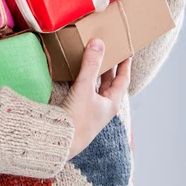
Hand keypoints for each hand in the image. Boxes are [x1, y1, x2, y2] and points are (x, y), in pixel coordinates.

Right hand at [61, 38, 131, 160]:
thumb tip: (98, 42)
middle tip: (108, 51)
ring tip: (91, 57)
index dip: (125, 64)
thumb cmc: (77, 119)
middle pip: (110, 82)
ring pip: (96, 86)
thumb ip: (91, 64)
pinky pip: (84, 90)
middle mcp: (103, 106)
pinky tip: (75, 73)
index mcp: (111, 102)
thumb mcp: (85, 88)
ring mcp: (91, 110)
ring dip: (95, 72)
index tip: (126, 51)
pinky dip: (83, 79)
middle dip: (109, 66)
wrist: (59, 142)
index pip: (123, 79)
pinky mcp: (79, 112)